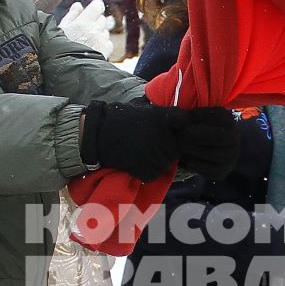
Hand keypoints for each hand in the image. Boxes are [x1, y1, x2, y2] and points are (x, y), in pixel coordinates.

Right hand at [60, 0, 111, 55]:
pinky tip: (92, 49)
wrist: (66, 71)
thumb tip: (79, 5)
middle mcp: (94, 30)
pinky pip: (108, 42)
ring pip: (105, 30)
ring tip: (87, 42)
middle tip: (84, 31)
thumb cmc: (59, 51)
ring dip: (99, 33)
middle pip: (102, 18)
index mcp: (82, 23)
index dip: (95, 8)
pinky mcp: (106, 50)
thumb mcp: (61, 30)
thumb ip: (71, 15)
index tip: (90, 12)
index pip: (98, 6)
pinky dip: (102, 44)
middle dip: (95, 22)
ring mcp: (101, 40)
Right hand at [82, 101, 236, 181]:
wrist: (98, 135)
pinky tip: (135, 162)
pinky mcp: (150, 170)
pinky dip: (147, 172)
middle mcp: (166, 136)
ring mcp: (159, 155)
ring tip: (140, 152)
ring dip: (158, 161)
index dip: (182, 129)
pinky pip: (155, 174)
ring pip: (167, 162)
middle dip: (170, 148)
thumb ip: (167, 118)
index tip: (174, 130)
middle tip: (149, 144)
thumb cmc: (121, 120)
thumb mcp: (147, 112)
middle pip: (178, 147)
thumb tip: (186, 125)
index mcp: (165, 118)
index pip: (185, 123)